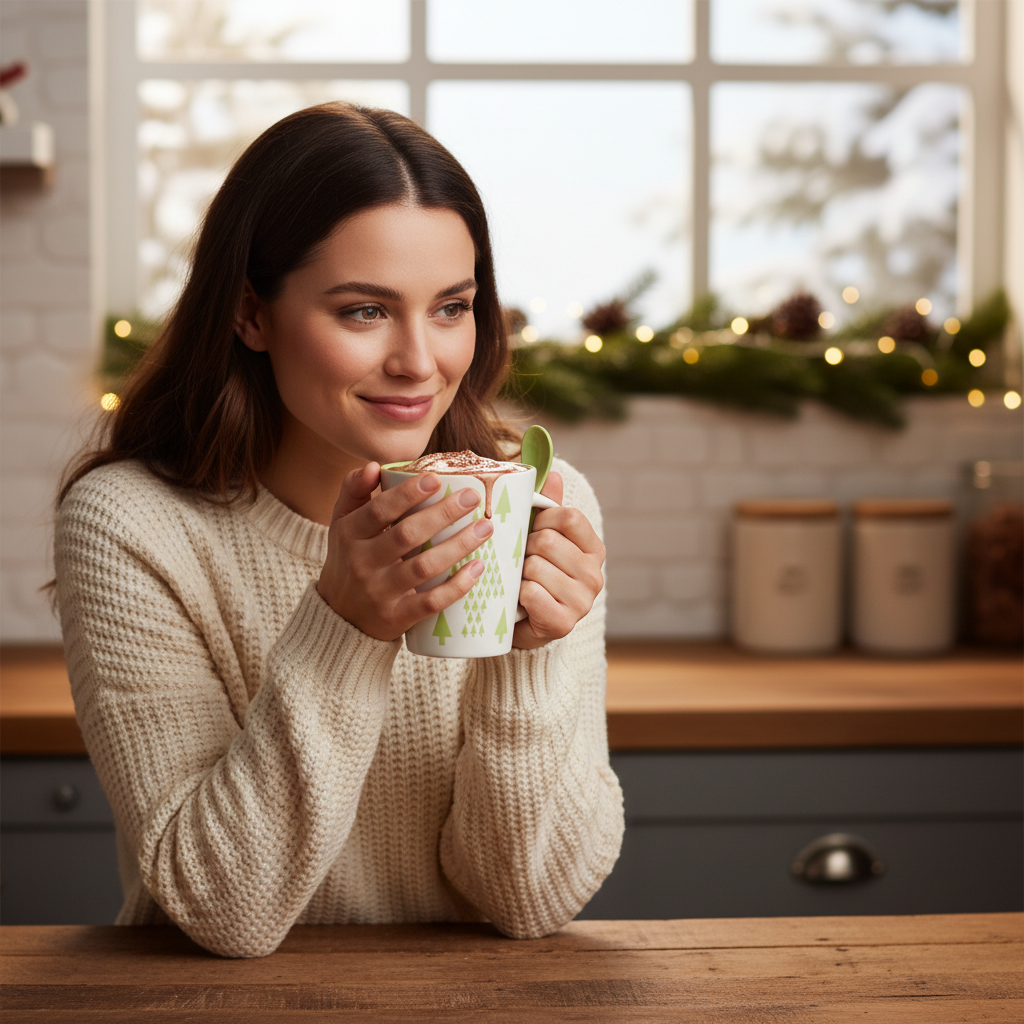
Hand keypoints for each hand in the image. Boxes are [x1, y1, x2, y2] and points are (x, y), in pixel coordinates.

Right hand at [317, 464, 492, 640]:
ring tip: (485, 527)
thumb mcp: (342, 524)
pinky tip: (477, 567)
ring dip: (458, 546)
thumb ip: (354, 491)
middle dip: (443, 514)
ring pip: (424, 567)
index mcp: (349, 534)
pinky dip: (456, 586)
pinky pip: (431, 602)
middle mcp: (362, 563)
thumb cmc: (348, 560)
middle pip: (407, 535)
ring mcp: (379, 592)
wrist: (339, 618)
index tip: (436, 479)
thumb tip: (374, 465)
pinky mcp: (396, 617)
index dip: (407, 494)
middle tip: (473, 497)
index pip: (379, 510)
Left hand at [512, 471, 605, 650]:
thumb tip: (552, 473)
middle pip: (547, 541)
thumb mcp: (542, 538)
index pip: (570, 517)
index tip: (534, 531)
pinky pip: (530, 593)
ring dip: (519, 573)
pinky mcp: (564, 623)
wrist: (526, 625)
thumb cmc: (534, 574)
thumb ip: (548, 507)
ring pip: (535, 567)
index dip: (543, 519)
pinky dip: (518, 594)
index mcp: (594, 549)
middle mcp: (595, 575)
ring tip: (520, 582)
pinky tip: (521, 601)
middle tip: (522, 562)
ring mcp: (582, 602)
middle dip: (525, 549)